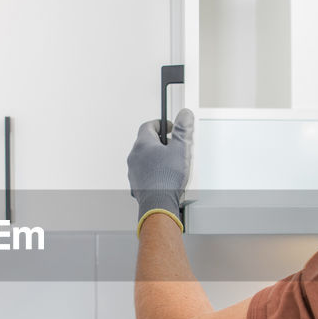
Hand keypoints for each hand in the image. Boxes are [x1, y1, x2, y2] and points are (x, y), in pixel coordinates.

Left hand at [127, 108, 193, 231]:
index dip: (160, 124)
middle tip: (173, 146)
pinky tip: (164, 178)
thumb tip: (184, 114)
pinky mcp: (136, 184)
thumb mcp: (181, 148)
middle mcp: (134, 156)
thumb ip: (183, 129)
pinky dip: (153, 172)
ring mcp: (133, 171)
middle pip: (146, 142)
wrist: (158, 204)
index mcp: (143, 144)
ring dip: (156, 158)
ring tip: (170, 163)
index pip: (148, 126)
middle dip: (160, 142)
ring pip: (144, 158)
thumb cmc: (167, 179)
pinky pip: (144, 173)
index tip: (169, 127)